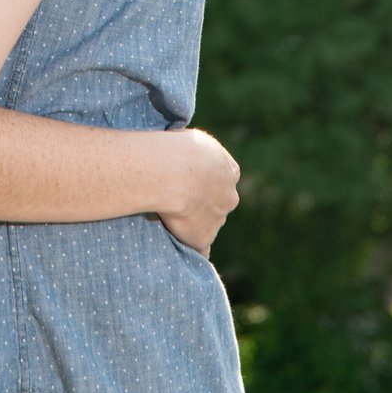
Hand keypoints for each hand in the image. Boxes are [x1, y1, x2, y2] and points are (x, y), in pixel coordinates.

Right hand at [156, 127, 239, 254]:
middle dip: (199, 203)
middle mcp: (228, 195)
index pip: (218, 178)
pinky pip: (199, 248)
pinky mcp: (202, 237)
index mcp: (228, 169)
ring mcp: (217, 218)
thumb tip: (183, 150)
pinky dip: (191, 251)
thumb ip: (191, 150)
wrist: (173, 171)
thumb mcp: (189, 139)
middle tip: (171, 198)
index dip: (200, 180)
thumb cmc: (174, 149)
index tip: (182, 179)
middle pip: (216, 203)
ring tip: (163, 216)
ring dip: (190, 223)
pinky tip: (179, 252)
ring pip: (206, 223)